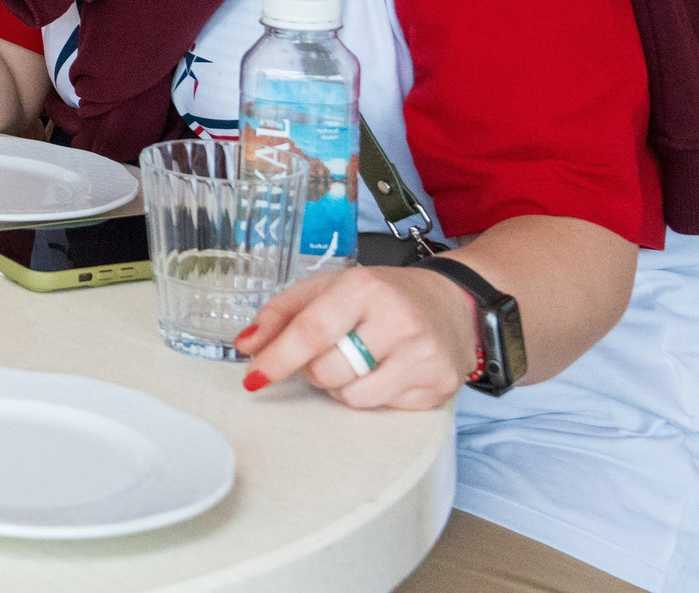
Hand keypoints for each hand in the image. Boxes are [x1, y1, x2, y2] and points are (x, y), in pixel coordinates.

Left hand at [235, 263, 480, 409]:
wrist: (453, 302)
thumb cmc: (380, 295)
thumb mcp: (327, 288)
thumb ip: (281, 313)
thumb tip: (245, 345)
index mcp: (365, 289)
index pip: (311, 331)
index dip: (277, 358)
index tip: (254, 377)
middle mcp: (399, 322)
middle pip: (327, 370)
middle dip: (313, 369)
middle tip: (329, 352)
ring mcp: (424, 358)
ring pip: (353, 397)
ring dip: (341, 386)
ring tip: (357, 361)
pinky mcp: (440, 388)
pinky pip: (383, 409)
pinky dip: (372, 396)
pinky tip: (385, 371)